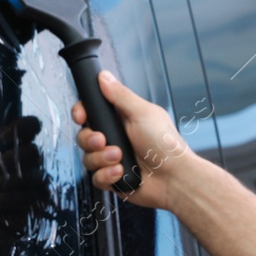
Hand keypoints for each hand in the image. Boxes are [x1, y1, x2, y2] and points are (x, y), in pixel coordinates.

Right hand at [72, 70, 198, 210]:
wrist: (174, 178)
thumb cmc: (166, 145)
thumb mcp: (142, 113)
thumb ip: (120, 95)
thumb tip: (104, 77)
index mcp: (122, 119)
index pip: (91, 112)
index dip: (81, 113)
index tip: (81, 116)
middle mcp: (116, 139)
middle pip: (84, 136)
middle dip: (90, 140)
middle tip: (103, 140)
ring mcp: (113, 160)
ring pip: (88, 159)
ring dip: (101, 158)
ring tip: (119, 158)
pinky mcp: (113, 179)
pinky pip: (96, 178)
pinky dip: (107, 176)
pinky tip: (121, 172)